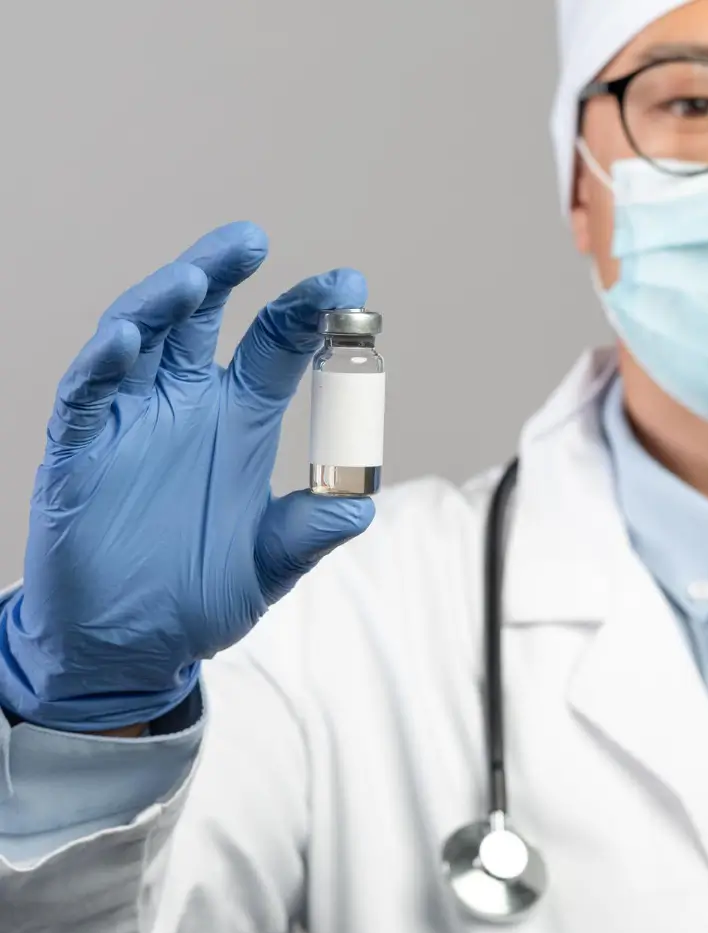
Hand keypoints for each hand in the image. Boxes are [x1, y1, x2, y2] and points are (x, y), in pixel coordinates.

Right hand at [0, 223, 374, 731]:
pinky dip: (103, 366)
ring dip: (163, 304)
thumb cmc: (199, 596)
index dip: (306, 312)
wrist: (129, 650)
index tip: (346, 286)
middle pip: (201, 319)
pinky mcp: (79, 456)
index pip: (275, 346)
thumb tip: (361, 502)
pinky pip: (86, 399)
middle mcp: (185, 408)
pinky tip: (127, 339)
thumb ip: (312, 527)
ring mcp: (129, 426)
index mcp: (239, 420)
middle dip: (221, 273)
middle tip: (251, 240)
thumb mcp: (273, 563)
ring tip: (193, 277)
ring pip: (140, 340)